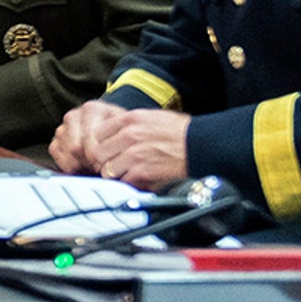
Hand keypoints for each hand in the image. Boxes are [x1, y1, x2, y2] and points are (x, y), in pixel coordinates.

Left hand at [51, 102, 189, 188]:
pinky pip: (123, 182)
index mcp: (130, 119)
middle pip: (99, 153)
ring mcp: (134, 156)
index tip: (109, 149)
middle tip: (115, 164)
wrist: (202, 146)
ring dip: (116, 174)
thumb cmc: (181, 133)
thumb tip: (112, 134)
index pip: (98, 133)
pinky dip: (129, 184)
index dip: (103, 143)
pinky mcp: (142, 174)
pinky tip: (139, 179)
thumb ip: (129, 124)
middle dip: (106, 161)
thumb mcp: (152, 117)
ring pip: (107, 170)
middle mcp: (129, 136)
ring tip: (128, 172)